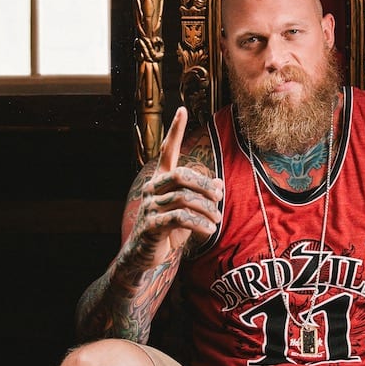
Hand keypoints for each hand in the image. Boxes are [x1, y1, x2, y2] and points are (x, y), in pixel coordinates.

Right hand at [121, 107, 224, 269]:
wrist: (144, 256)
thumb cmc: (167, 230)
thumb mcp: (186, 210)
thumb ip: (200, 196)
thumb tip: (219, 185)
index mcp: (160, 180)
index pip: (166, 150)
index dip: (174, 130)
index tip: (182, 109)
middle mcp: (152, 189)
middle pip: (181, 175)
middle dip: (204, 185)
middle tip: (219, 197)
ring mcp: (149, 207)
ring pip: (182, 198)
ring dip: (205, 209)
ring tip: (217, 219)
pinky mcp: (151, 226)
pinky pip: (179, 218)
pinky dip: (198, 223)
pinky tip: (209, 230)